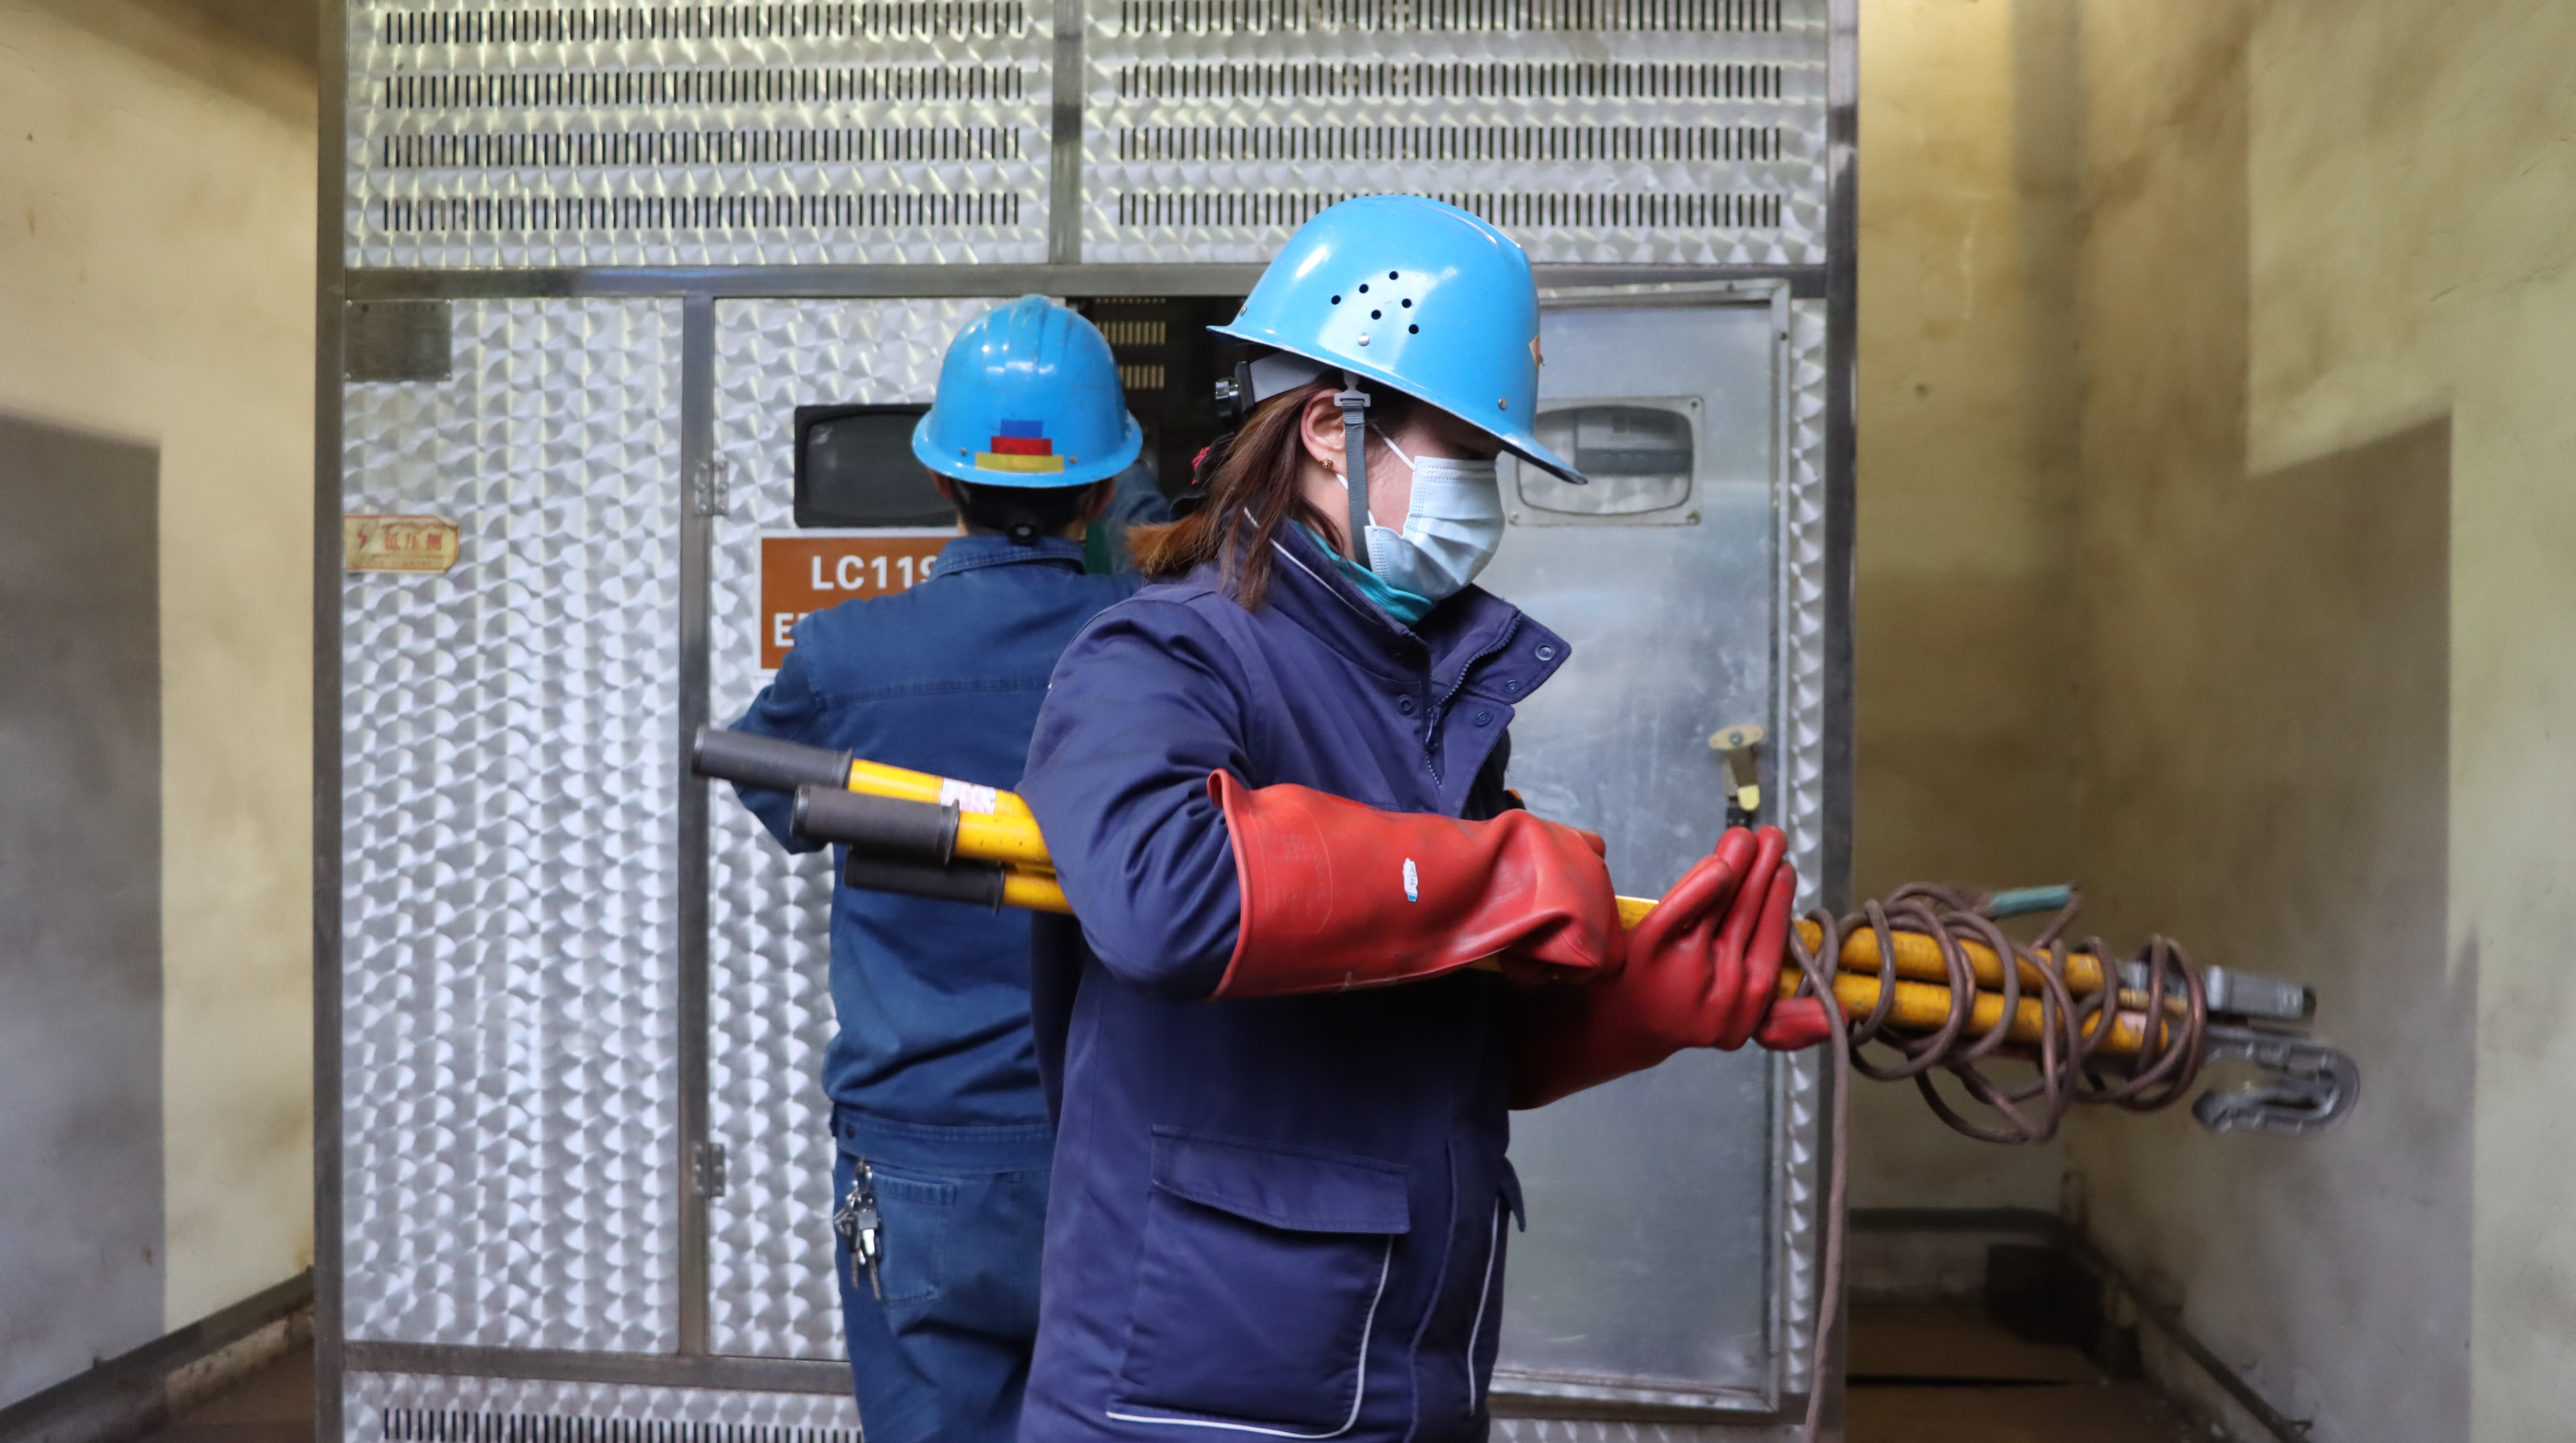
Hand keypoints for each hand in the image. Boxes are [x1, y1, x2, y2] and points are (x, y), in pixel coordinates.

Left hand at [1622, 826, 1824, 1051]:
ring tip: (1747, 836)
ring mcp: (1686, 968)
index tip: (1785, 870)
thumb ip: (1786, 1022)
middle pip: (1749, 914)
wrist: (1615, 1031)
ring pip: (1722, 904)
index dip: (1780, 900)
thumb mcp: (1736, 1026)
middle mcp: (1724, 988)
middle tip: (1773, 837)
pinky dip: (1703, 883)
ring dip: (1739, 862)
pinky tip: (1719, 862)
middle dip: (1764, 868)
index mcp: (1750, 1003)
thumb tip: (1840, 1015)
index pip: (1773, 939)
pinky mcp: (1649, 949)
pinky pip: (1682, 908)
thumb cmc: (1680, 1014)